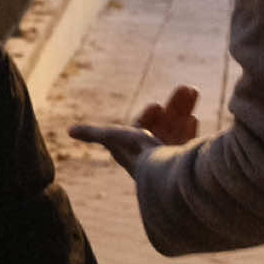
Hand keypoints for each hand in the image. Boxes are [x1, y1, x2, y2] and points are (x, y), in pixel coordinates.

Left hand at [69, 86, 198, 178]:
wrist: (163, 174)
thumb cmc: (135, 153)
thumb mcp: (111, 137)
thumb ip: (93, 133)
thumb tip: (70, 131)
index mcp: (133, 150)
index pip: (141, 130)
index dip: (148, 116)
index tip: (155, 105)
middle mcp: (151, 155)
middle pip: (163, 125)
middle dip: (173, 107)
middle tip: (186, 88)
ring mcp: (169, 159)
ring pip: (177, 130)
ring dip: (183, 111)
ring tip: (193, 91)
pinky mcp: (183, 162)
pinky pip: (187, 144)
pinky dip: (189, 130)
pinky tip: (193, 119)